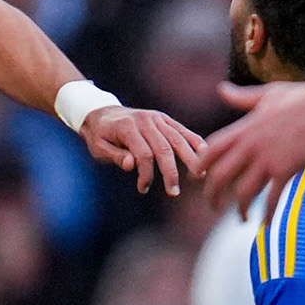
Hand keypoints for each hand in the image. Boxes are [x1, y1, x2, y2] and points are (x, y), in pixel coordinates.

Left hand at [81, 107, 205, 195]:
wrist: (102, 113)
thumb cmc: (100, 136)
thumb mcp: (99, 148)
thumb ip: (115, 156)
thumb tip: (132, 165)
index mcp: (127, 127)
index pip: (143, 154)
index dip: (146, 174)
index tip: (142, 189)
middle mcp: (144, 120)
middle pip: (164, 148)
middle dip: (170, 172)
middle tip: (174, 192)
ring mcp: (156, 118)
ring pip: (177, 139)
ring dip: (190, 158)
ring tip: (200, 175)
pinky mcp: (163, 118)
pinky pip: (181, 130)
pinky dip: (195, 140)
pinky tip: (205, 153)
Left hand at [202, 80, 304, 217]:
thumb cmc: (298, 98)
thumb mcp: (265, 95)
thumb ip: (241, 98)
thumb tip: (221, 89)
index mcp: (242, 129)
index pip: (211, 151)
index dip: (200, 166)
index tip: (196, 179)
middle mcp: (248, 146)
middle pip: (219, 176)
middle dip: (212, 196)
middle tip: (212, 207)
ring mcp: (266, 159)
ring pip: (243, 192)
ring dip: (239, 209)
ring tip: (240, 218)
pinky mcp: (285, 170)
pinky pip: (271, 198)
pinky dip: (266, 213)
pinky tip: (264, 223)